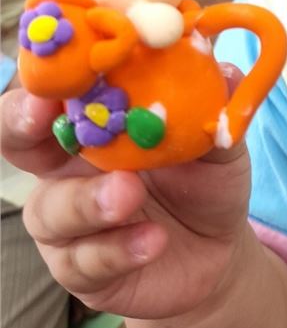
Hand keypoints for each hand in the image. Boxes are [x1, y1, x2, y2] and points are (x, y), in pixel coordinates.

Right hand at [0, 66, 252, 319]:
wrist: (219, 249)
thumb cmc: (206, 179)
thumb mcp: (220, 141)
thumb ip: (217, 108)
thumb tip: (225, 69)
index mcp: (96, 123)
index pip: (57, 87)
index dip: (51, 72)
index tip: (64, 57)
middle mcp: (68, 167)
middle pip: (17, 138)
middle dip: (20, 121)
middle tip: (42, 113)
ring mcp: (67, 221)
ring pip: (49, 208)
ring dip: (86, 199)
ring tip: (129, 193)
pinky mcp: (80, 269)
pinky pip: (84, 261)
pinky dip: (118, 248)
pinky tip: (152, 240)